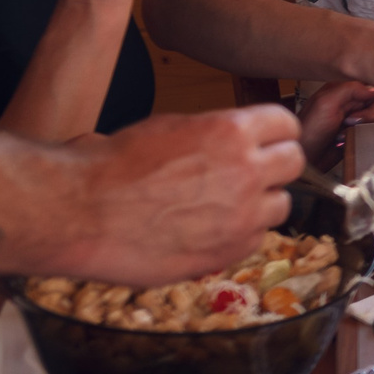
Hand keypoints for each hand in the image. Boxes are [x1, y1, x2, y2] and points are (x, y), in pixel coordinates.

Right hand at [60, 104, 305, 285]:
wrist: (80, 213)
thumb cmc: (112, 167)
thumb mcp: (169, 127)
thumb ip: (214, 132)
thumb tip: (234, 137)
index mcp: (232, 130)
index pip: (286, 123)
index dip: (275, 132)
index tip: (268, 141)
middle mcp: (247, 170)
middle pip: (294, 162)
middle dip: (275, 165)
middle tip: (252, 173)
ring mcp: (243, 214)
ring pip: (281, 204)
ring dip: (260, 204)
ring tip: (223, 206)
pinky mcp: (230, 251)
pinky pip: (256, 239)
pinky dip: (240, 235)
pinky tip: (209, 231)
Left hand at [296, 78, 373, 165]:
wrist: (305, 159)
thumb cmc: (307, 132)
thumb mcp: (325, 103)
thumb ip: (350, 89)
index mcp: (345, 89)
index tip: (361, 109)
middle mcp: (354, 102)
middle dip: (370, 115)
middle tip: (350, 122)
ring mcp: (358, 118)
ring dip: (366, 127)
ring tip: (345, 133)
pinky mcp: (361, 133)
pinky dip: (366, 136)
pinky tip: (349, 139)